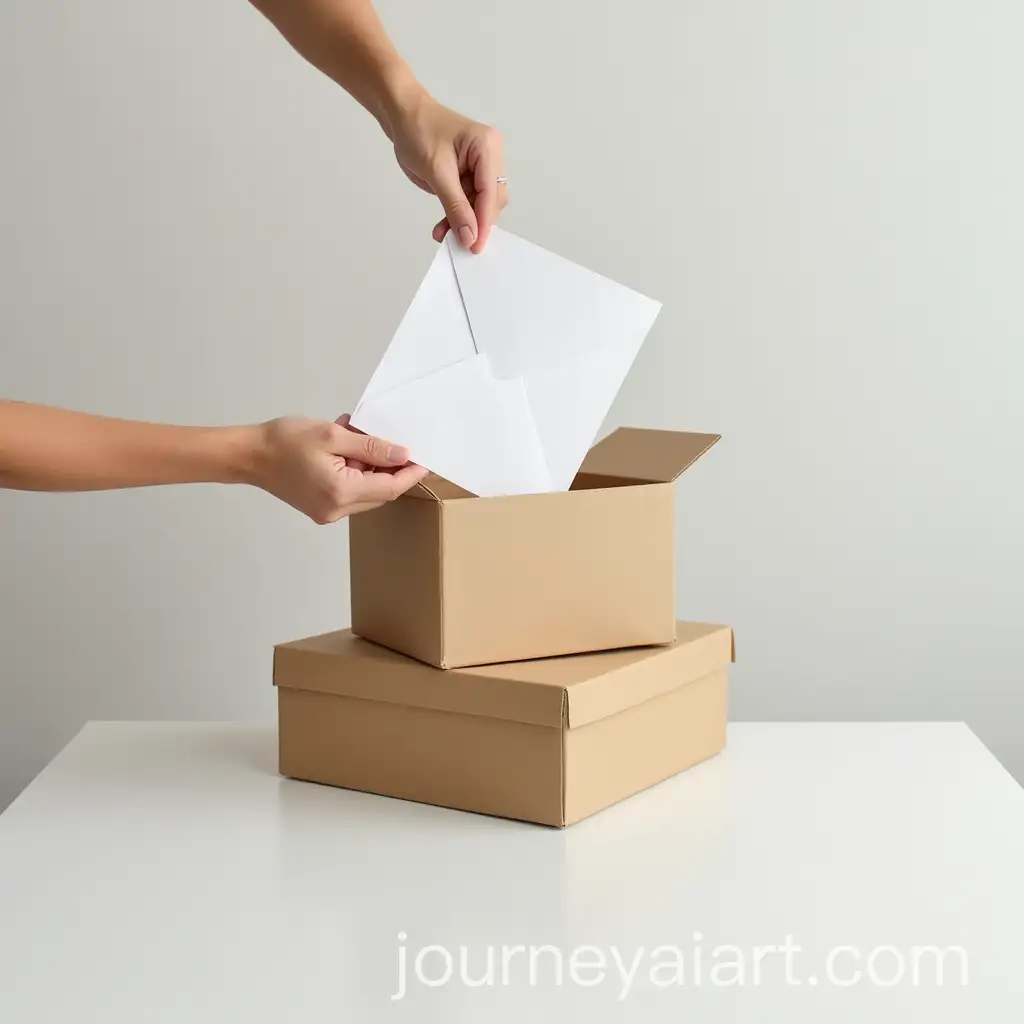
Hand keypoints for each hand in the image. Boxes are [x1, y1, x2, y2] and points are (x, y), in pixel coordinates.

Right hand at [248, 415, 427, 523]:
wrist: (249, 455)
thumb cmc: (284, 442)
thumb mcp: (333, 435)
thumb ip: (371, 446)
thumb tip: (402, 454)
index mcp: (341, 492)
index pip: (390, 487)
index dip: (410, 473)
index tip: (424, 459)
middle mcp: (336, 509)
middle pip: (380, 492)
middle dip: (391, 468)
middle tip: (393, 441)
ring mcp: (328, 512)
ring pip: (367, 492)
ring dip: (371, 467)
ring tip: (359, 438)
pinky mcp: (321, 508)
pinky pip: (351, 492)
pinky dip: (356, 471)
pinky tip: (347, 449)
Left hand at [387, 91, 507, 253]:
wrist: (401, 115)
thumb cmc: (417, 131)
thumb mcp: (436, 171)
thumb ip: (455, 206)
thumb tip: (470, 236)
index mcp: (487, 147)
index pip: (491, 192)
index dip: (484, 222)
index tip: (474, 246)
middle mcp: (489, 155)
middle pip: (491, 200)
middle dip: (475, 222)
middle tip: (458, 242)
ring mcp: (480, 165)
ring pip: (480, 204)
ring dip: (464, 221)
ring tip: (443, 234)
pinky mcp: (469, 173)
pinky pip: (468, 200)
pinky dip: (457, 214)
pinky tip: (443, 226)